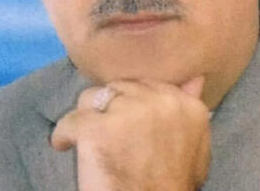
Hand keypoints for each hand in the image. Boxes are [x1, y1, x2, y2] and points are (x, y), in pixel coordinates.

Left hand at [50, 76, 210, 190]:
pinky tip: (65, 146)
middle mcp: (159, 102)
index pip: (148, 85)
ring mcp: (127, 112)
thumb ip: (189, 114)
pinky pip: (70, 121)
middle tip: (107, 134)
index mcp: (185, 105)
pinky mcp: (97, 128)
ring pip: (93, 97)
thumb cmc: (172, 186)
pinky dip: (64, 135)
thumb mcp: (195, 149)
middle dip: (110, 108)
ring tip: (87, 138)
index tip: (126, 123)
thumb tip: (195, 79)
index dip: (132, 103)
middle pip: (120, 87)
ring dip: (87, 117)